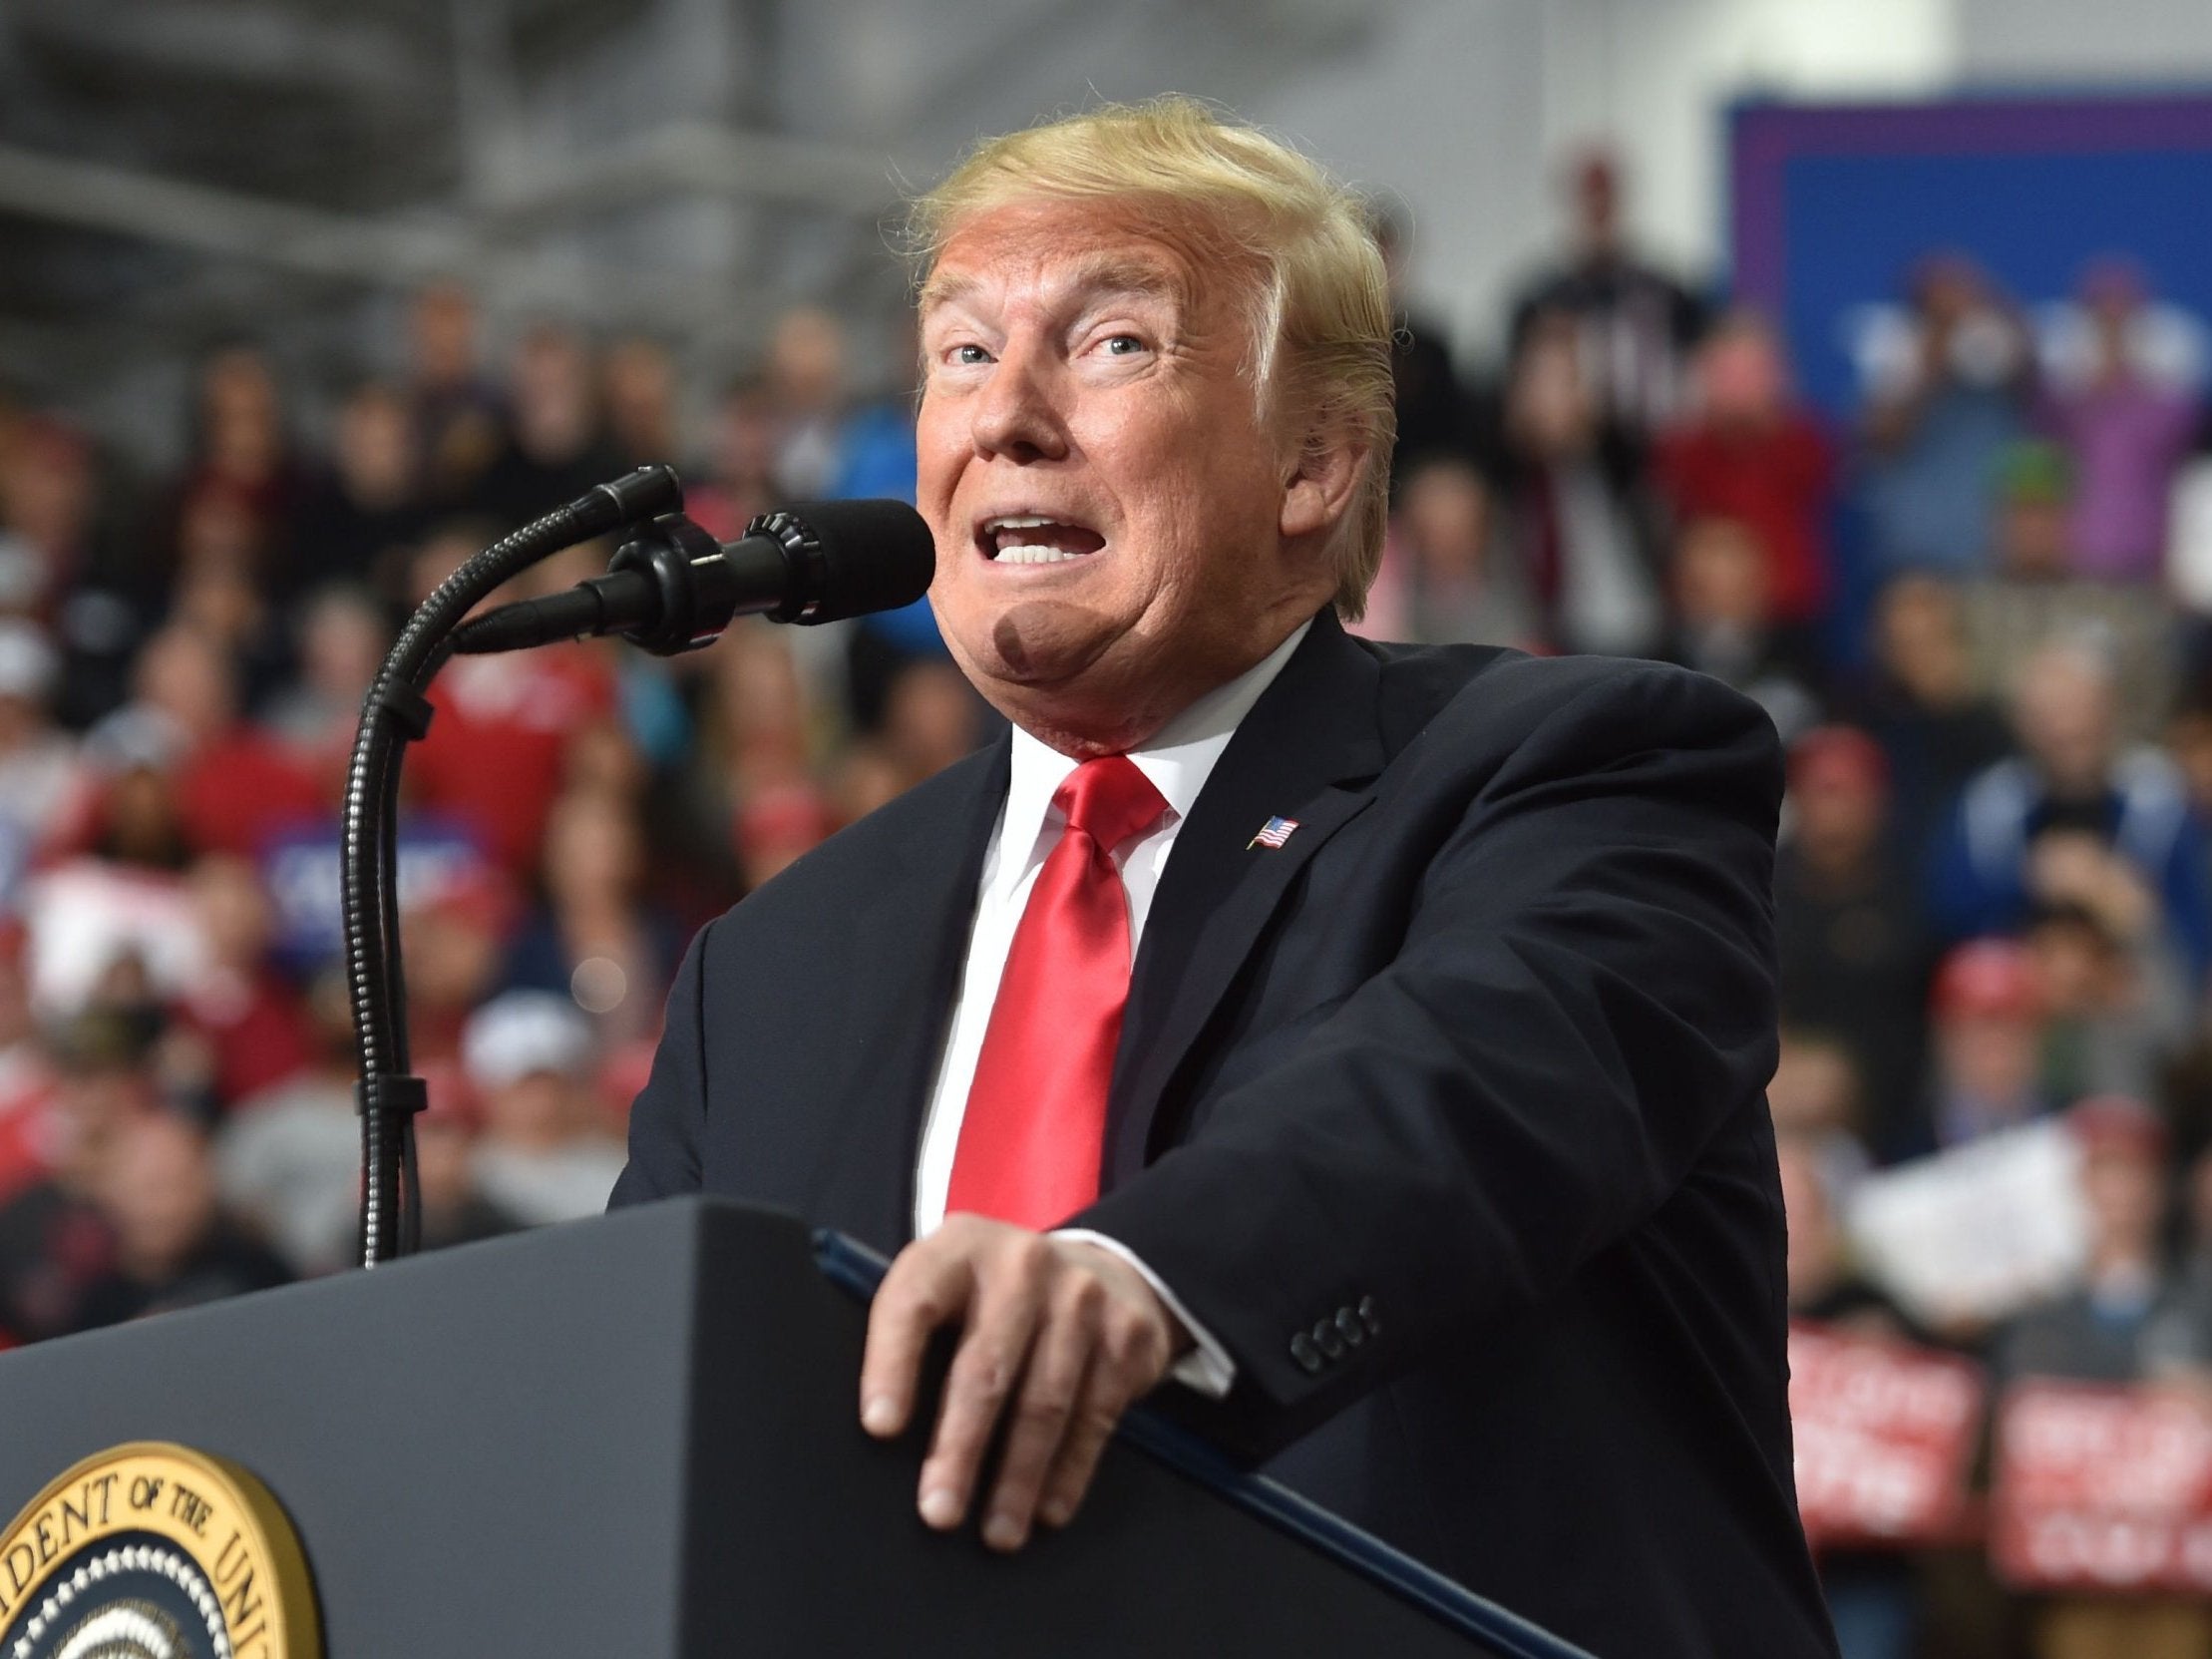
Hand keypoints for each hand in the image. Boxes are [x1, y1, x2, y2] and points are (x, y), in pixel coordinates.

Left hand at [859, 1215, 1189, 1550]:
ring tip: (996, 1531)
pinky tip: (1048, 1508)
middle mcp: (1021, 1263)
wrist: (1100, 1269)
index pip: (914, 1303)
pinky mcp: (1126, 1335)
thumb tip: (883, 1431)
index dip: (892, 1365)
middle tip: (938, 1511)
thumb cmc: (996, 1299)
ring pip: (1044, 1401)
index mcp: (958, 1249)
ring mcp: (1081, 1296)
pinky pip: (1095, 1416)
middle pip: (986, 1366)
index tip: (880, 1427)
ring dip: (1017, 1477)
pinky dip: (1069, 1471)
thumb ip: (919, 1334)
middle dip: (959, 1448)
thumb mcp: (953, 1288)